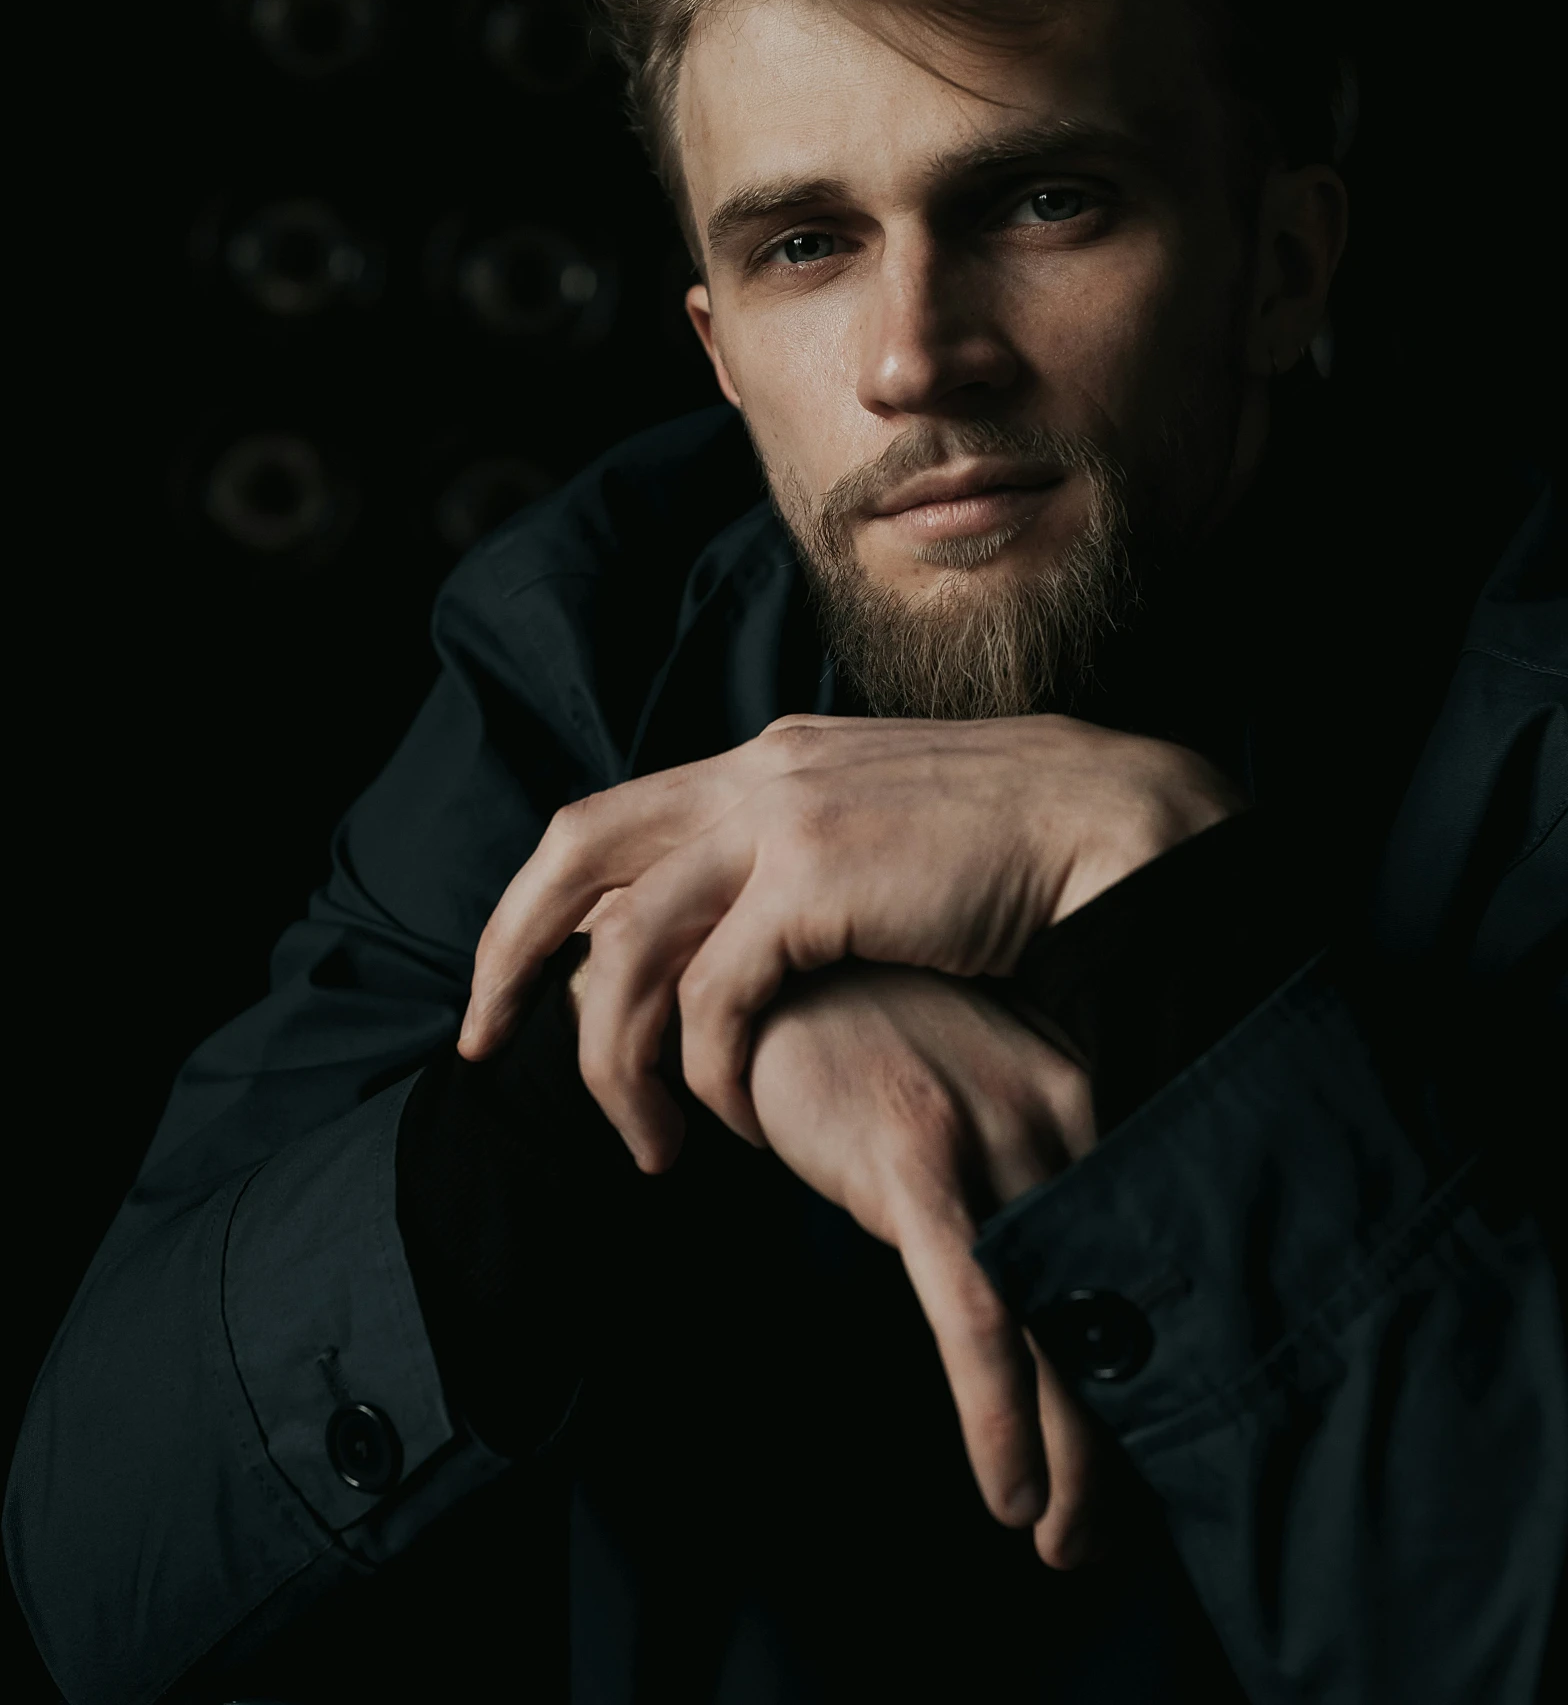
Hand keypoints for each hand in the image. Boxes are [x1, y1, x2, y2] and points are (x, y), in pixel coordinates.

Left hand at [463, 711, 1240, 1168]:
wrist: (1113, 828)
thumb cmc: (1017, 856)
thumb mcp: (887, 837)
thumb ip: (809, 864)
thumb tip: (752, 935)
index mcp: (770, 760)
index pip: (613, 816)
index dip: (546, 901)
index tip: (520, 983)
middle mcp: (759, 773)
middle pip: (576, 847)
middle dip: (511, 948)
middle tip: (480, 1040)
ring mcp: (786, 819)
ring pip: (633, 943)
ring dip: (614, 1054)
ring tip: (642, 1141)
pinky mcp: (820, 884)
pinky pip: (714, 999)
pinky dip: (705, 1072)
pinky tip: (731, 1124)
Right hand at [735, 961, 1103, 1568]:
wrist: (755, 945)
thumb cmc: (844, 1018)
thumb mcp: (933, 1082)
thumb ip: (981, 1152)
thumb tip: (1008, 1254)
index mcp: (1064, 1086)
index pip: (1121, 1244)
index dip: (1130, 1359)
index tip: (1126, 1453)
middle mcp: (1049, 1106)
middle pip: (1105, 1295)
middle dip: (1113, 1427)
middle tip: (1102, 1531)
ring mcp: (987, 1128)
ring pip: (1054, 1321)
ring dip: (1073, 1449)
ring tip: (1067, 1542)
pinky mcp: (914, 1152)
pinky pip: (971, 1311)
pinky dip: (997, 1410)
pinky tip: (1010, 1491)